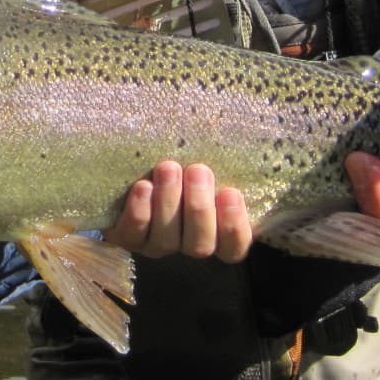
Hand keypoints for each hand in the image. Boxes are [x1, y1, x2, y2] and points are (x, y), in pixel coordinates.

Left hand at [104, 160, 251, 261]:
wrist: (135, 163)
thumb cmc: (188, 160)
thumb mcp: (210, 163)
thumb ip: (225, 162)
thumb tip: (252, 131)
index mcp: (216, 232)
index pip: (233, 248)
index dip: (234, 227)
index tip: (231, 193)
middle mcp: (187, 243)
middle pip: (200, 245)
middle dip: (199, 207)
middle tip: (198, 170)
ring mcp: (156, 244)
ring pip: (167, 240)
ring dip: (169, 202)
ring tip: (168, 168)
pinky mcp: (127, 238)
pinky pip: (132, 235)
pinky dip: (139, 212)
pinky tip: (143, 186)